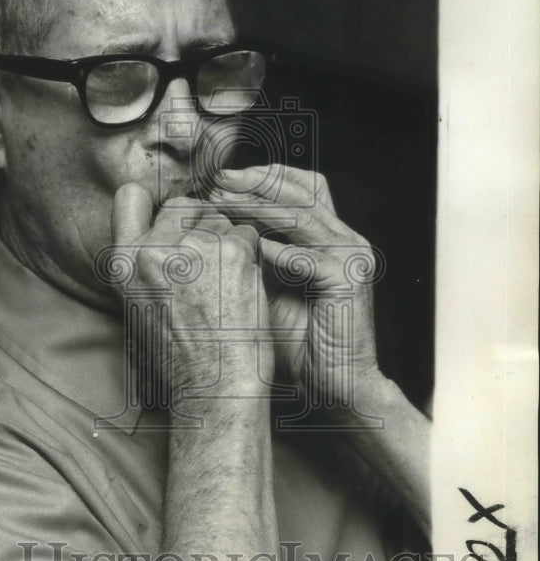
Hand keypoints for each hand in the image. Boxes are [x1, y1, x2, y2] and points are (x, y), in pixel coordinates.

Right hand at [108, 182, 270, 394]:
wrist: (213, 385)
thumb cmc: (179, 355)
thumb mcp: (138, 303)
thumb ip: (144, 260)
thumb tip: (164, 224)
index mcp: (123, 261)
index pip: (131, 196)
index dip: (155, 207)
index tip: (171, 222)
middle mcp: (153, 249)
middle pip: (182, 205)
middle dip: (197, 225)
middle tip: (207, 266)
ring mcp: (193, 247)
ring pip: (218, 218)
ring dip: (226, 242)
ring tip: (223, 285)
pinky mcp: (232, 251)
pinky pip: (246, 233)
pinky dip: (249, 255)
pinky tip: (241, 286)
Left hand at [209, 165, 379, 408]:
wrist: (334, 383)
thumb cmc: (297, 341)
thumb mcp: (265, 288)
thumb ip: (249, 256)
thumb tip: (209, 229)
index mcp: (329, 235)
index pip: (300, 186)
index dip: (261, 177)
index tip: (221, 181)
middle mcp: (345, 238)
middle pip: (302, 189)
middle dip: (256, 182)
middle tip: (217, 181)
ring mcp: (350, 256)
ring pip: (300, 214)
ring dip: (257, 206)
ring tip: (222, 203)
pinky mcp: (348, 279)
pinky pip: (305, 257)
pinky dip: (273, 249)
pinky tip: (244, 247)